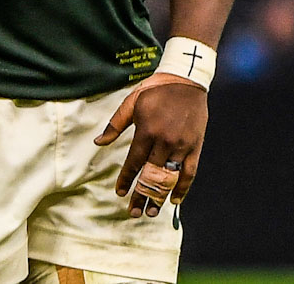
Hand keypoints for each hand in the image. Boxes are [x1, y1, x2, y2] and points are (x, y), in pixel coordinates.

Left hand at [93, 73, 206, 216]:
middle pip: (151, 176)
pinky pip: (190, 172)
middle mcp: (164, 142)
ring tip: (151, 212)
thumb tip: (98, 142)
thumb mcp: (131, 102)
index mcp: (147, 131)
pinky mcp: (195, 146)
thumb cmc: (155, 90)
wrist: (186, 81)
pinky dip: (183, 188)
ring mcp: (181, 145)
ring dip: (160, 197)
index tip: (120, 193)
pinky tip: (175, 200)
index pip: (134, 162)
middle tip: (134, 212)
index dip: (126, 180)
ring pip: (169, 178)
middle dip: (141, 196)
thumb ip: (115, 124)